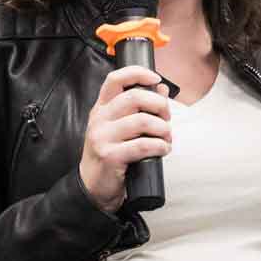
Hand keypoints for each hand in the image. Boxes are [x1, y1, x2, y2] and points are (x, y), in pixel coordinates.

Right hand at [79, 64, 172, 212]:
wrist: (94, 186)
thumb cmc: (112, 154)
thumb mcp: (121, 127)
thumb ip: (140, 107)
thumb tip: (162, 88)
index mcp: (102, 108)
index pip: (115, 79)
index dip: (138, 73)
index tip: (155, 78)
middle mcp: (99, 119)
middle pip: (135, 97)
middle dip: (160, 105)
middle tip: (166, 118)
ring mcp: (102, 137)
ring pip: (143, 121)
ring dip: (163, 129)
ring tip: (166, 138)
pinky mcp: (110, 156)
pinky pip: (144, 144)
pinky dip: (161, 146)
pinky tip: (162, 150)